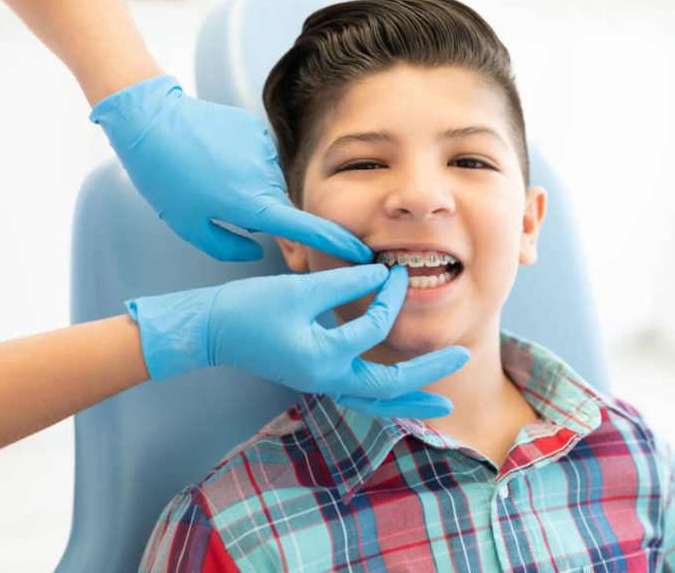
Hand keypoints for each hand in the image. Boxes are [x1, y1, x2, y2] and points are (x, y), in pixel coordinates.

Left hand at [91, 75, 371, 263]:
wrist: (150, 122)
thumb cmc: (165, 179)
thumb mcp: (189, 227)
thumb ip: (229, 246)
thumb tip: (257, 247)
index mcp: (252, 204)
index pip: (306, 228)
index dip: (335, 243)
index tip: (361, 254)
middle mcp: (266, 176)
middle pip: (280, 205)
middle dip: (261, 213)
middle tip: (218, 203)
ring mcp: (263, 149)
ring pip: (266, 181)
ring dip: (247, 186)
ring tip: (208, 177)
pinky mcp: (256, 129)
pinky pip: (257, 157)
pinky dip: (241, 164)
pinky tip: (213, 157)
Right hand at [127, 265, 469, 417]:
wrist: (211, 329)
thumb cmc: (249, 308)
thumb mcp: (301, 289)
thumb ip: (346, 283)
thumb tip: (383, 274)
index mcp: (324, 358)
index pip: (374, 328)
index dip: (390, 296)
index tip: (398, 272)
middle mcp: (326, 378)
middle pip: (389, 385)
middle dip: (428, 374)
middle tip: (463, 357)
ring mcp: (320, 382)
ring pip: (375, 400)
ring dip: (410, 399)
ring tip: (441, 403)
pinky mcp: (315, 377)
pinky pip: (359, 395)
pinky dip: (383, 397)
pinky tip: (398, 393)